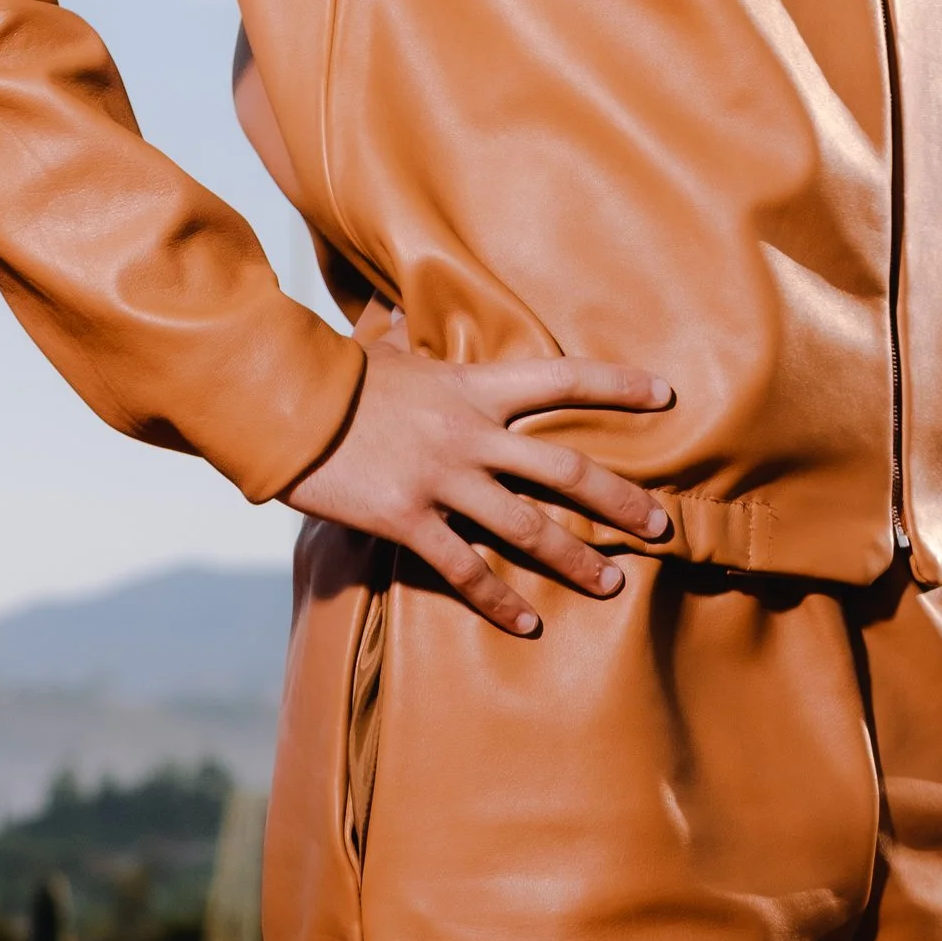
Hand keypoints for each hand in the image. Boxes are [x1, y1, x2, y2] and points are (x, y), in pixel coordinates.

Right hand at [286, 344, 674, 637]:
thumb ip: (420, 351)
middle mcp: (468, 432)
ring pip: (527, 527)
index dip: (617, 385)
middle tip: (660, 525)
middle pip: (564, 468)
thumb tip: (408, 316)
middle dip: (618, 499)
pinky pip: (466, 568)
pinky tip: (527, 624)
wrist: (276, 396)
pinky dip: (500, 600)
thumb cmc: (330, 375)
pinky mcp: (407, 518)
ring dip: (575, 559)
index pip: (561, 378)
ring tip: (612, 586)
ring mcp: (440, 478)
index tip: (665, 394)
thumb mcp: (388, 352)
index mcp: (470, 386)